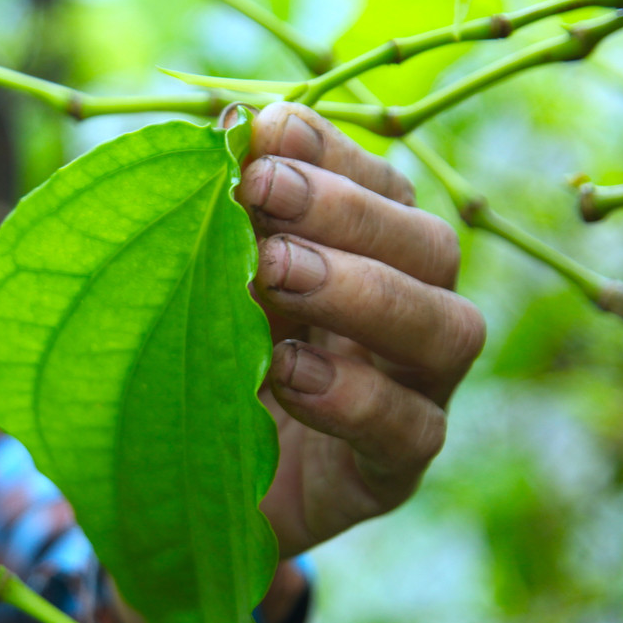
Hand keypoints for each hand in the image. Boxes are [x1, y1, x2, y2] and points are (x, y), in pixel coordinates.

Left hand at [231, 102, 485, 557]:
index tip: (260, 133)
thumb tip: (229, 129)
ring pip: (445, 328)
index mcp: (363, 258)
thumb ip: (217, 224)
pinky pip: (409, 429)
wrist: (176, 492)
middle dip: (343, 208)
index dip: (327, 153)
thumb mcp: (193, 289)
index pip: (378, 185)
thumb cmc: (189, 371)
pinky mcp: (390, 471)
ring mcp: (411, 395)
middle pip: (426, 244)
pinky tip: (289, 371)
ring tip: (274, 270)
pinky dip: (353, 396)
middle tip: (257, 191)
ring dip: (361, 289)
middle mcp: (403, 316)